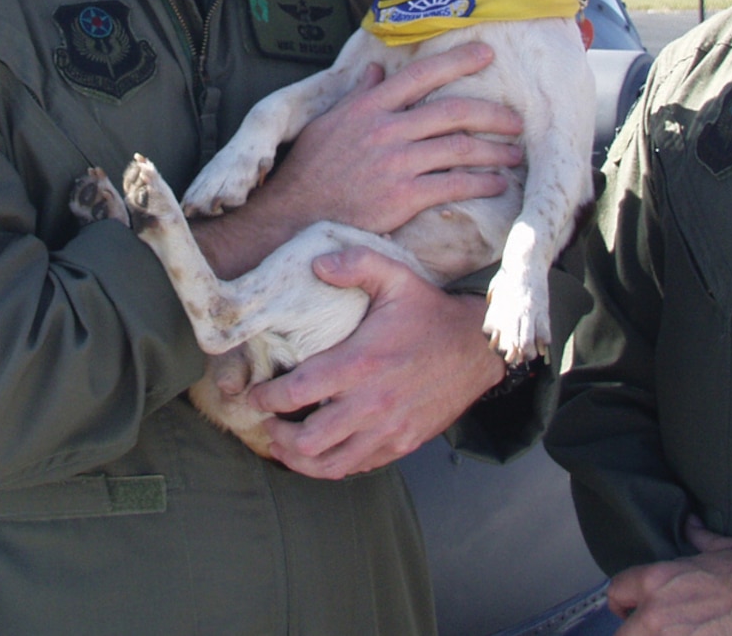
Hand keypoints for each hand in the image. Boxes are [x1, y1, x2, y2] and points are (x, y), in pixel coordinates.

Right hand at [194, 43, 521, 276]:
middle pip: (452, 111)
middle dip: (492, 113)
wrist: (295, 216)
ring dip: (494, 151)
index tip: (486, 54)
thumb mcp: (327, 123)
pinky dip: (481, 183)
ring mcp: (397, 162)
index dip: (458, 61)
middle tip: (515, 118)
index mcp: (369, 107)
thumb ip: (357, 96)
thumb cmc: (309, 170)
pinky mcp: (404, 196)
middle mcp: (386, 128)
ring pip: (459, 148)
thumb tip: (373, 69)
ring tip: (514, 153)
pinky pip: (453, 185)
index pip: (421, 75)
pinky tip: (496, 184)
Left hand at [248, 247, 504, 478]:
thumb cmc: (429, 313)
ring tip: (284, 445)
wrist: (478, 349)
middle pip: (307, 440)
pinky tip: (320, 450)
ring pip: (329, 465)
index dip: (266, 397)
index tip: (253, 393)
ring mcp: (388, 430)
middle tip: (265, 423)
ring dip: (299, 459)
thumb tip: (316, 264)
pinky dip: (331, 464)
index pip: (297, 392)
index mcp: (361, 363)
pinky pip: (357, 467)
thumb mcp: (395, 276)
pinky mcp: (402, 444)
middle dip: (276, 436)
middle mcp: (372, 403)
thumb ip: (355, 263)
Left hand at [607, 518, 731, 635]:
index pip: (616, 591)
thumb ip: (697, 538)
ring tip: (673, 635)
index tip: (628, 609)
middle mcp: (657, 613)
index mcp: (658, 581)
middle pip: (623, 634)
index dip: (621, 602)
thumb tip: (692, 525)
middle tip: (647, 631)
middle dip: (633, 631)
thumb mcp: (722, 549)